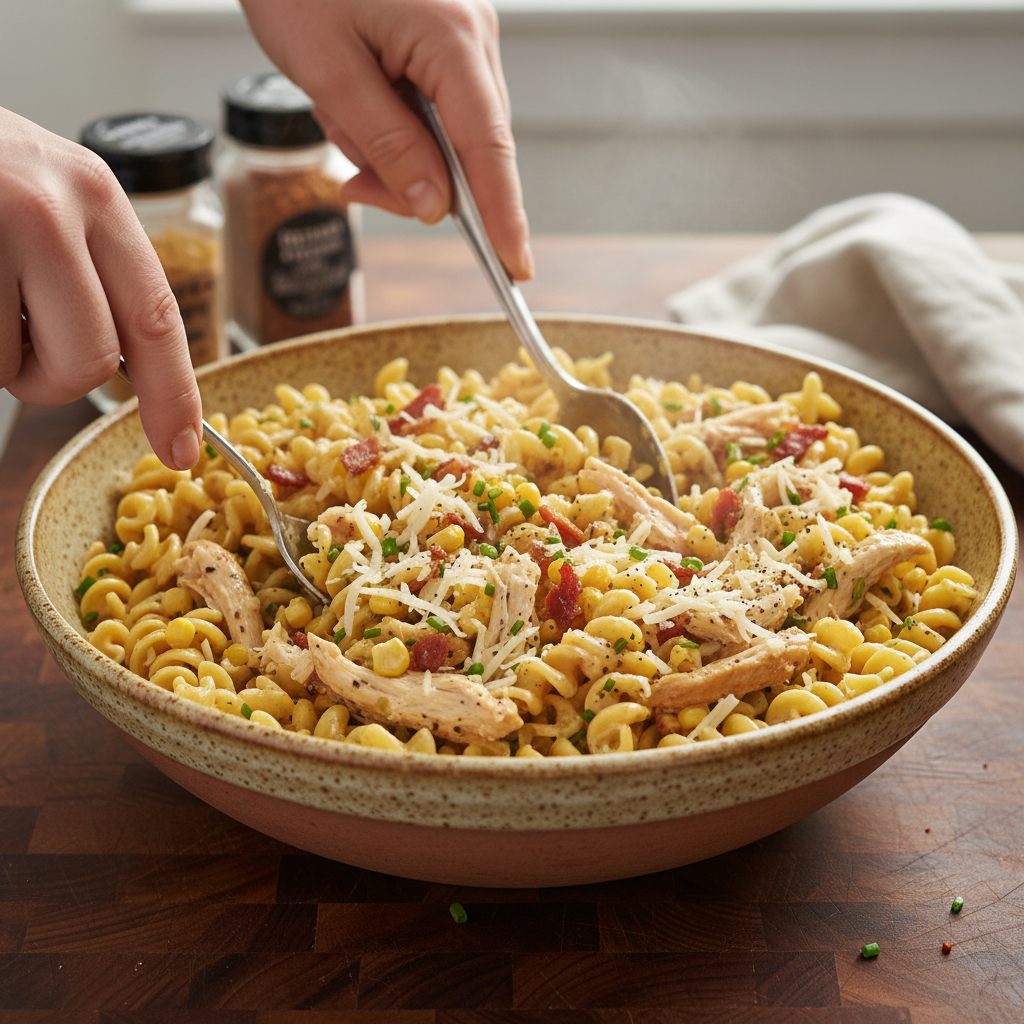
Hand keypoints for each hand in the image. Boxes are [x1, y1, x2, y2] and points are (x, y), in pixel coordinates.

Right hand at [0, 107, 201, 468]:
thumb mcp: (47, 195)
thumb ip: (90, 268)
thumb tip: (120, 366)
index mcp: (94, 194)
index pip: (156, 318)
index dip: (173, 396)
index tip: (183, 449)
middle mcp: (48, 208)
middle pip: (89, 362)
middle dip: (50, 379)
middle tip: (14, 339)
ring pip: (15, 368)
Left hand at [239, 0, 532, 279]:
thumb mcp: (328, 70)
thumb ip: (387, 144)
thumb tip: (435, 205)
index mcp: (452, 37)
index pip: (489, 147)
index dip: (503, 214)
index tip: (516, 266)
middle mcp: (472, 35)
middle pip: (469, 149)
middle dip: (413, 178)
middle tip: (354, 183)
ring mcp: (461, 33)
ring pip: (447, 133)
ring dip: (393, 148)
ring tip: (338, 112)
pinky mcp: (443, 37)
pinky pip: (432, 107)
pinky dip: (393, 123)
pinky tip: (354, 101)